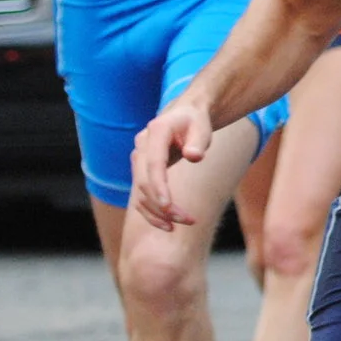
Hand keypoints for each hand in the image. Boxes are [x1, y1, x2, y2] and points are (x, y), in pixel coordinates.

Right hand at [130, 97, 214, 231]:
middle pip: (145, 182)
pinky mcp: (140, 172)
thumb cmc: (196, 122)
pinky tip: (169, 224)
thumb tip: (194, 157)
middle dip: (163, 205)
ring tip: (182, 223)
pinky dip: (152, 212)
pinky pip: (141, 196)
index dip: (159, 186)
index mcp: (156, 132)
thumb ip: (199, 141)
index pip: (153, 163)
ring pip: (140, 193)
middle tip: (187, 220)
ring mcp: (138, 160)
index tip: (168, 207)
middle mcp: (141, 146)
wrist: (184, 116)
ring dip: (158, 213)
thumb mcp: (202, 127)